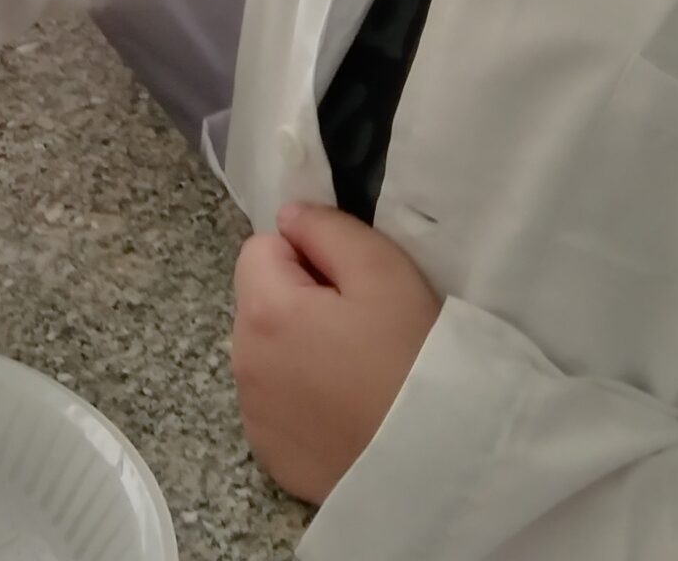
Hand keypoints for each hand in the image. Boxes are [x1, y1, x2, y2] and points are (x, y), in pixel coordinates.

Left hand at [231, 204, 443, 504]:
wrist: (436, 460)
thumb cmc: (413, 356)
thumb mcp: (384, 271)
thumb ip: (328, 229)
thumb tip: (289, 217)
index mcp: (263, 311)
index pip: (260, 248)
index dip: (306, 254)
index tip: (349, 283)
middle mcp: (242, 363)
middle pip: (259, 302)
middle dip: (297, 302)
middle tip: (359, 327)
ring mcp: (254, 416)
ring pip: (266, 354)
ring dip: (296, 351)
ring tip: (355, 372)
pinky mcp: (270, 456)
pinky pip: (275, 406)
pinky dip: (300, 400)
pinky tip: (345, 412)